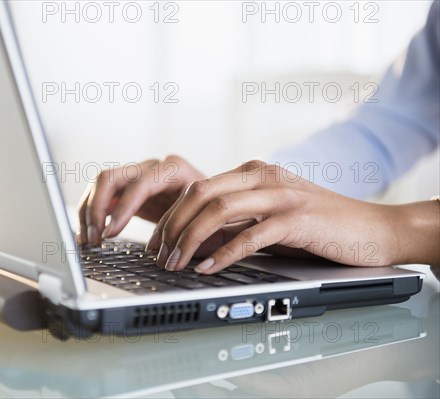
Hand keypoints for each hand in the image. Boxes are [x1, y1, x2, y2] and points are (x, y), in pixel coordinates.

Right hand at [77, 155, 204, 244]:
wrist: (212, 200)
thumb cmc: (211, 209)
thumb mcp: (205, 216)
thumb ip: (186, 228)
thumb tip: (165, 253)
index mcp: (173, 169)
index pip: (140, 184)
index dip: (123, 208)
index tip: (110, 233)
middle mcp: (152, 166)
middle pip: (111, 177)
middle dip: (96, 209)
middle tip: (95, 238)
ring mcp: (137, 173)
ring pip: (100, 184)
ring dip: (89, 211)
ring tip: (89, 240)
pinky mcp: (128, 186)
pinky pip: (101, 194)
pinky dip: (90, 213)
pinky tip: (87, 234)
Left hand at [149, 160, 439, 272]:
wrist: (375, 228)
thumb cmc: (320, 226)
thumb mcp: (271, 216)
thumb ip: (237, 220)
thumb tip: (197, 239)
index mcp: (254, 172)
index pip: (198, 188)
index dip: (171, 216)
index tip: (157, 242)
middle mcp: (264, 177)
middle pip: (201, 194)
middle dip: (172, 227)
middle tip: (158, 255)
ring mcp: (281, 196)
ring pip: (219, 210)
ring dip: (190, 239)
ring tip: (176, 264)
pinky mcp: (298, 219)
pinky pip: (250, 235)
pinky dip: (224, 253)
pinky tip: (208, 269)